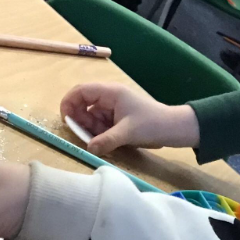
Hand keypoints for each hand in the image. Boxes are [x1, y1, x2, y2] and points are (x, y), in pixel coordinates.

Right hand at [60, 82, 199, 154]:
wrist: (174, 129)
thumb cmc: (152, 124)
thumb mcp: (127, 133)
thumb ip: (106, 140)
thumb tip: (89, 149)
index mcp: (110, 93)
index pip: (81, 91)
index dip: (69, 103)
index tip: (65, 120)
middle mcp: (110, 98)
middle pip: (84, 105)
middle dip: (80, 120)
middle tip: (82, 136)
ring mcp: (114, 109)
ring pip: (92, 117)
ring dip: (90, 129)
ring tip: (97, 141)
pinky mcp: (119, 120)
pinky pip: (102, 125)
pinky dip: (99, 134)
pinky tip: (104, 143)